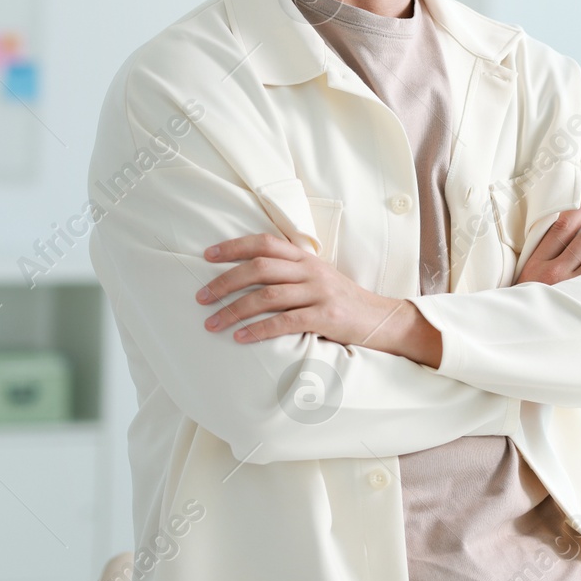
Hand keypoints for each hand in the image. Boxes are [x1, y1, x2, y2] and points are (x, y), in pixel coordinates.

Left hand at [194, 233, 405, 346]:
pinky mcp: (326, 317)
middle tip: (200, 297)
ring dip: (234, 310)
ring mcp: (319, 293)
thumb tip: (246, 273)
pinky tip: (241, 337)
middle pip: (259, 268)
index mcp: (306, 258)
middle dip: (225, 281)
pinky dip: (259, 330)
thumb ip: (289, 272)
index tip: (207, 256)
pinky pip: (285, 322)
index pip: (265, 243)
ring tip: (212, 323)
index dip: (234, 247)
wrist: (380, 320)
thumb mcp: (317, 278)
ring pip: (267, 296)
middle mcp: (311, 270)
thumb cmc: (341, 302)